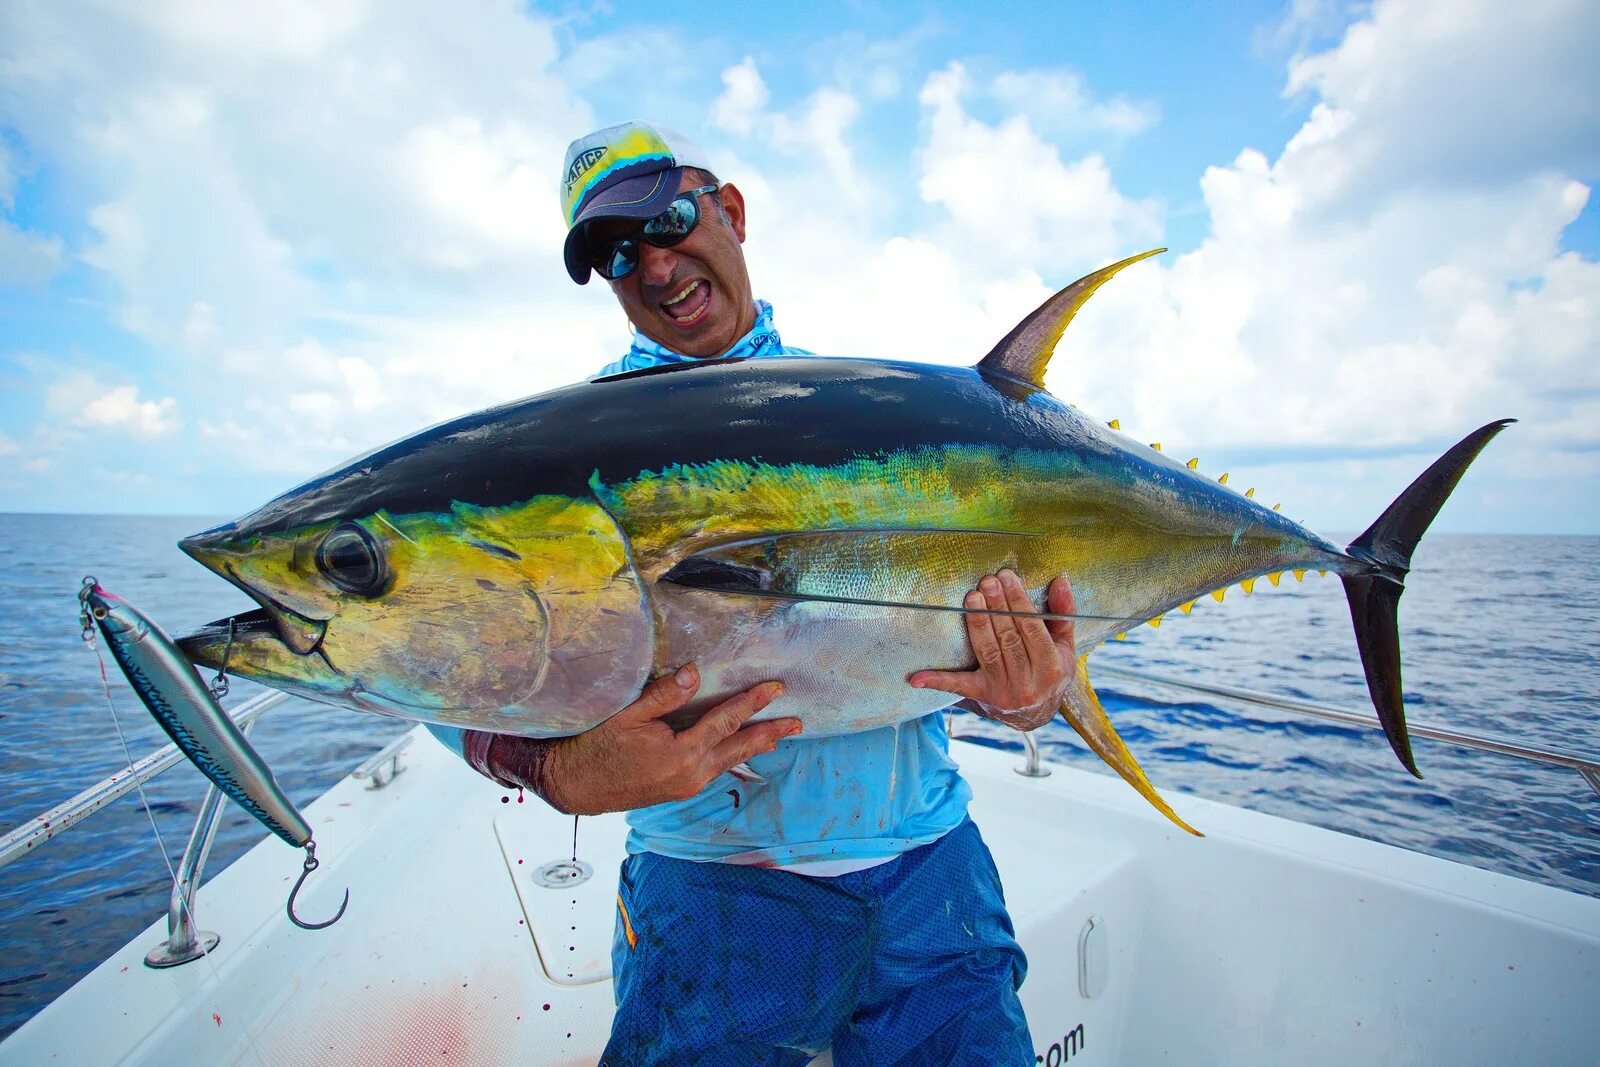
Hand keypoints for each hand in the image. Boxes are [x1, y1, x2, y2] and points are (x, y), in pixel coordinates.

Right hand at [528, 664, 799, 814]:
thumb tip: (694, 673)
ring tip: (777, 737)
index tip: (775, 688)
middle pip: (739, 748)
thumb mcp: (627, 715)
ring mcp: (686, 785)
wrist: (576, 786)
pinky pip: (715, 769)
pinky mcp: (678, 790)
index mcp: (681, 753)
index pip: (725, 721)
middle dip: (769, 733)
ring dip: (754, 747)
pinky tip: (738, 751)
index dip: (752, 702)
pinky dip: (733, 757)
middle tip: (797, 722)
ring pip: (729, 761)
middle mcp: (690, 774)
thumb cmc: (596, 747)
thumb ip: (664, 695)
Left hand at [909, 569, 1075, 731]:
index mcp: (1051, 667)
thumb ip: (1064, 613)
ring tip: (972, 597)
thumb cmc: (1050, 671)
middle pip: (1009, 639)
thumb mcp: (1064, 646)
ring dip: (978, 623)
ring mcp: (1003, 691)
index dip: (1019, 602)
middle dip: (996, 607)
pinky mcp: (981, 696)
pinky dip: (937, 681)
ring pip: (987, 652)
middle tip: (987, 580)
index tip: (1007, 577)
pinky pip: (958, 687)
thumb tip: (1061, 580)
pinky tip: (917, 677)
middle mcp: (1028, 683)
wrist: (1036, 715)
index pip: (1033, 629)